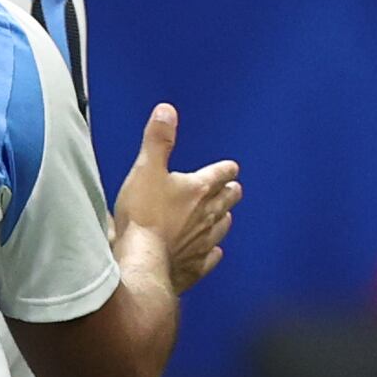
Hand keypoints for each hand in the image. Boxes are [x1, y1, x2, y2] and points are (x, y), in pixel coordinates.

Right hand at [109, 109, 238, 293]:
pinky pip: (209, 258)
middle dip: (230, 193)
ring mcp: (202, 243)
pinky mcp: (193, 266)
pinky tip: (214, 252)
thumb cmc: (143, 217)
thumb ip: (158, 140)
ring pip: (221, 228)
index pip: (219, 174)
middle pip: (226, 201)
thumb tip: (167, 110)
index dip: (225, 169)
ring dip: (223, 220)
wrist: (141, 262)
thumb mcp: (146, 169)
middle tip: (234, 189)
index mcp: (197, 190)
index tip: (231, 167)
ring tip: (226, 217)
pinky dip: (212, 253)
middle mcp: (206, 216)